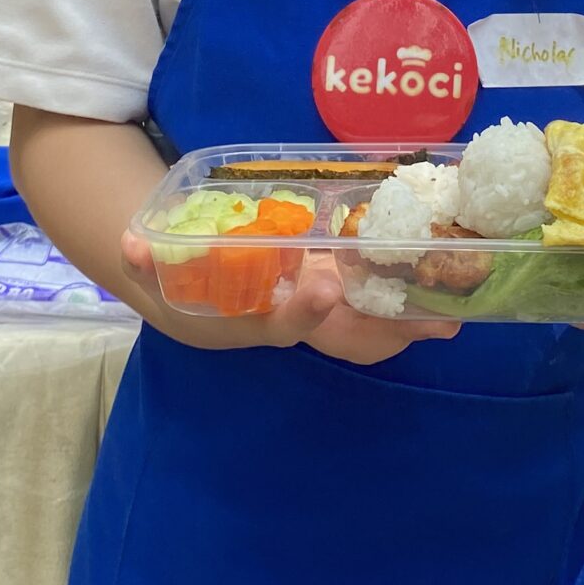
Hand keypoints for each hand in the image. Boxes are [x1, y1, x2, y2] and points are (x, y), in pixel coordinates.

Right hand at [118, 232, 458, 362]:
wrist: (188, 301)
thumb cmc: (181, 278)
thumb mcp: (158, 269)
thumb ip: (145, 258)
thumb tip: (128, 245)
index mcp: (253, 316)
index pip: (281, 323)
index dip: (303, 312)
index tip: (326, 289)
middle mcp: (291, 320)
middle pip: (344, 339)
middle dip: (387, 332)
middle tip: (437, 322)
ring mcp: (315, 312)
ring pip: (366, 331)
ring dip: (407, 327)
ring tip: (455, 315)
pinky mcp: (329, 298)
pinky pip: (370, 313)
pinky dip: (401, 310)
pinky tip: (438, 296)